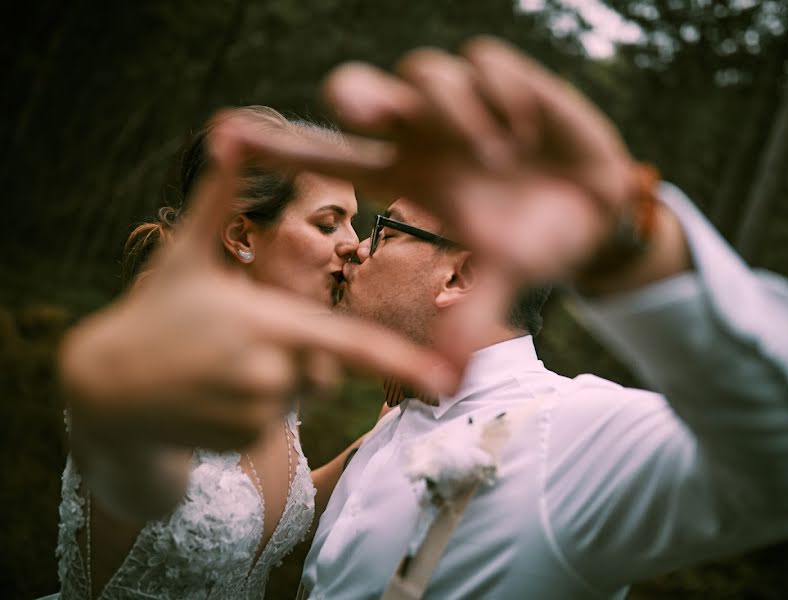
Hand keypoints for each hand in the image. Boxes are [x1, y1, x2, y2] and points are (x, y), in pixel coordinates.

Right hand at [58, 122, 460, 449]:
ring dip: (277, 382)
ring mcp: (253, 412)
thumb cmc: (154, 311)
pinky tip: (213, 396)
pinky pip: (275, 424)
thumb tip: (227, 127)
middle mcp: (266, 372)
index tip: (448, 378)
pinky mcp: (241, 443)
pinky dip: (256, 411)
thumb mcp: (186, 251)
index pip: (350, 345)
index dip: (402, 361)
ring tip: (222, 367)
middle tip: (243, 341)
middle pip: (326, 368)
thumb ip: (220, 195)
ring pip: (300, 396)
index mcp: (265, 322)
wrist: (103, 388)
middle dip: (303, 355)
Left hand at [233, 37, 634, 281]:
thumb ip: (472, 314)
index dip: (276, 148)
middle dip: (359, 96)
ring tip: (499, 155)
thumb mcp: (504, 272)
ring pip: (424, 73)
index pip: (327, 156)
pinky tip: (527, 131)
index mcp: (406, 175)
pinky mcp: (504, 79)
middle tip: (370, 114)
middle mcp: (423, 134)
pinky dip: (503, 95)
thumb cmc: (538, 240)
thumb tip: (447, 380)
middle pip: (358, 90)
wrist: (596, 212)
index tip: (221, 135)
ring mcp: (461, 104)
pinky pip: (484, 62)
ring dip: (458, 114)